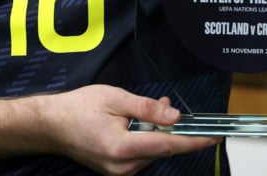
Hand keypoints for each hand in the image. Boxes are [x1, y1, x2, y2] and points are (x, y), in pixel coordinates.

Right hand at [45, 85, 219, 175]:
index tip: (215, 136)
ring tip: (148, 109)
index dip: (195, 140)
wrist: (51, 126)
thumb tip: (175, 116)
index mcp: (123, 147)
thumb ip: (146, 108)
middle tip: (166, 104)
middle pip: (163, 149)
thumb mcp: (114, 98)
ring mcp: (120, 172)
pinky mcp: (117, 171)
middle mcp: (124, 167)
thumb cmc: (79, 108)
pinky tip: (138, 123)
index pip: (169, 145)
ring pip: (153, 152)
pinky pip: (142, 155)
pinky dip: (146, 139)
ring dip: (157, 132)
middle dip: (171, 128)